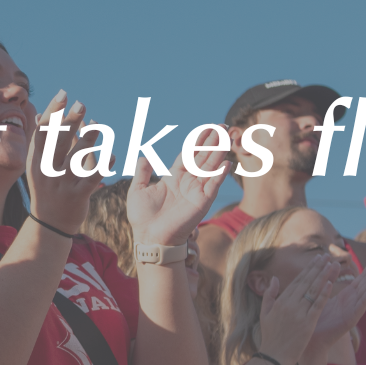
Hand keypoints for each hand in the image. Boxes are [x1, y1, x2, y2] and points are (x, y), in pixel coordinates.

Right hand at [24, 90, 103, 229]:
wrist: (49, 224)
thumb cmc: (46, 190)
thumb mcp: (38, 167)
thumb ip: (42, 143)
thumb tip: (40, 115)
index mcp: (36, 161)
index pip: (43, 130)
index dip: (53, 111)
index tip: (63, 94)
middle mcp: (46, 170)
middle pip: (59, 140)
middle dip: (70, 120)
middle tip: (82, 103)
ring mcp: (61, 183)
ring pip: (76, 157)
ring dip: (89, 139)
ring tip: (99, 125)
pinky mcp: (77, 195)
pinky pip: (92, 178)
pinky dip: (104, 166)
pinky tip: (113, 155)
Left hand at [127, 125, 231, 245]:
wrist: (149, 238)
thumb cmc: (143, 218)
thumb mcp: (138, 189)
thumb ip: (142, 172)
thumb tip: (144, 156)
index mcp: (174, 178)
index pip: (189, 154)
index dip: (198, 141)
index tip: (207, 128)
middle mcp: (188, 183)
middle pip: (203, 157)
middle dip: (212, 142)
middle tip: (222, 126)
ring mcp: (196, 192)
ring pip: (210, 167)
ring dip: (219, 153)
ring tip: (226, 137)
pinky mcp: (202, 203)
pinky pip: (213, 186)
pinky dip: (220, 175)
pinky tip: (227, 163)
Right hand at [255, 260, 340, 362]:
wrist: (273, 356)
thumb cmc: (270, 336)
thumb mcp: (265, 313)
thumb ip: (269, 295)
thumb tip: (274, 278)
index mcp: (280, 301)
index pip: (297, 281)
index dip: (308, 269)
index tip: (316, 259)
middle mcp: (289, 304)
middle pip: (306, 282)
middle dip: (317, 268)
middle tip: (326, 256)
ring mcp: (299, 313)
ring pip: (313, 291)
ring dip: (323, 276)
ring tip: (331, 265)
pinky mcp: (307, 323)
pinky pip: (317, 306)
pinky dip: (324, 294)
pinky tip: (331, 283)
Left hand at [307, 250, 365, 357]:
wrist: (313, 339)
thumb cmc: (317, 318)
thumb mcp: (323, 294)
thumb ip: (329, 280)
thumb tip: (332, 263)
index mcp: (348, 295)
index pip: (362, 276)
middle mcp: (354, 301)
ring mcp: (354, 309)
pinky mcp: (352, 318)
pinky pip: (362, 303)